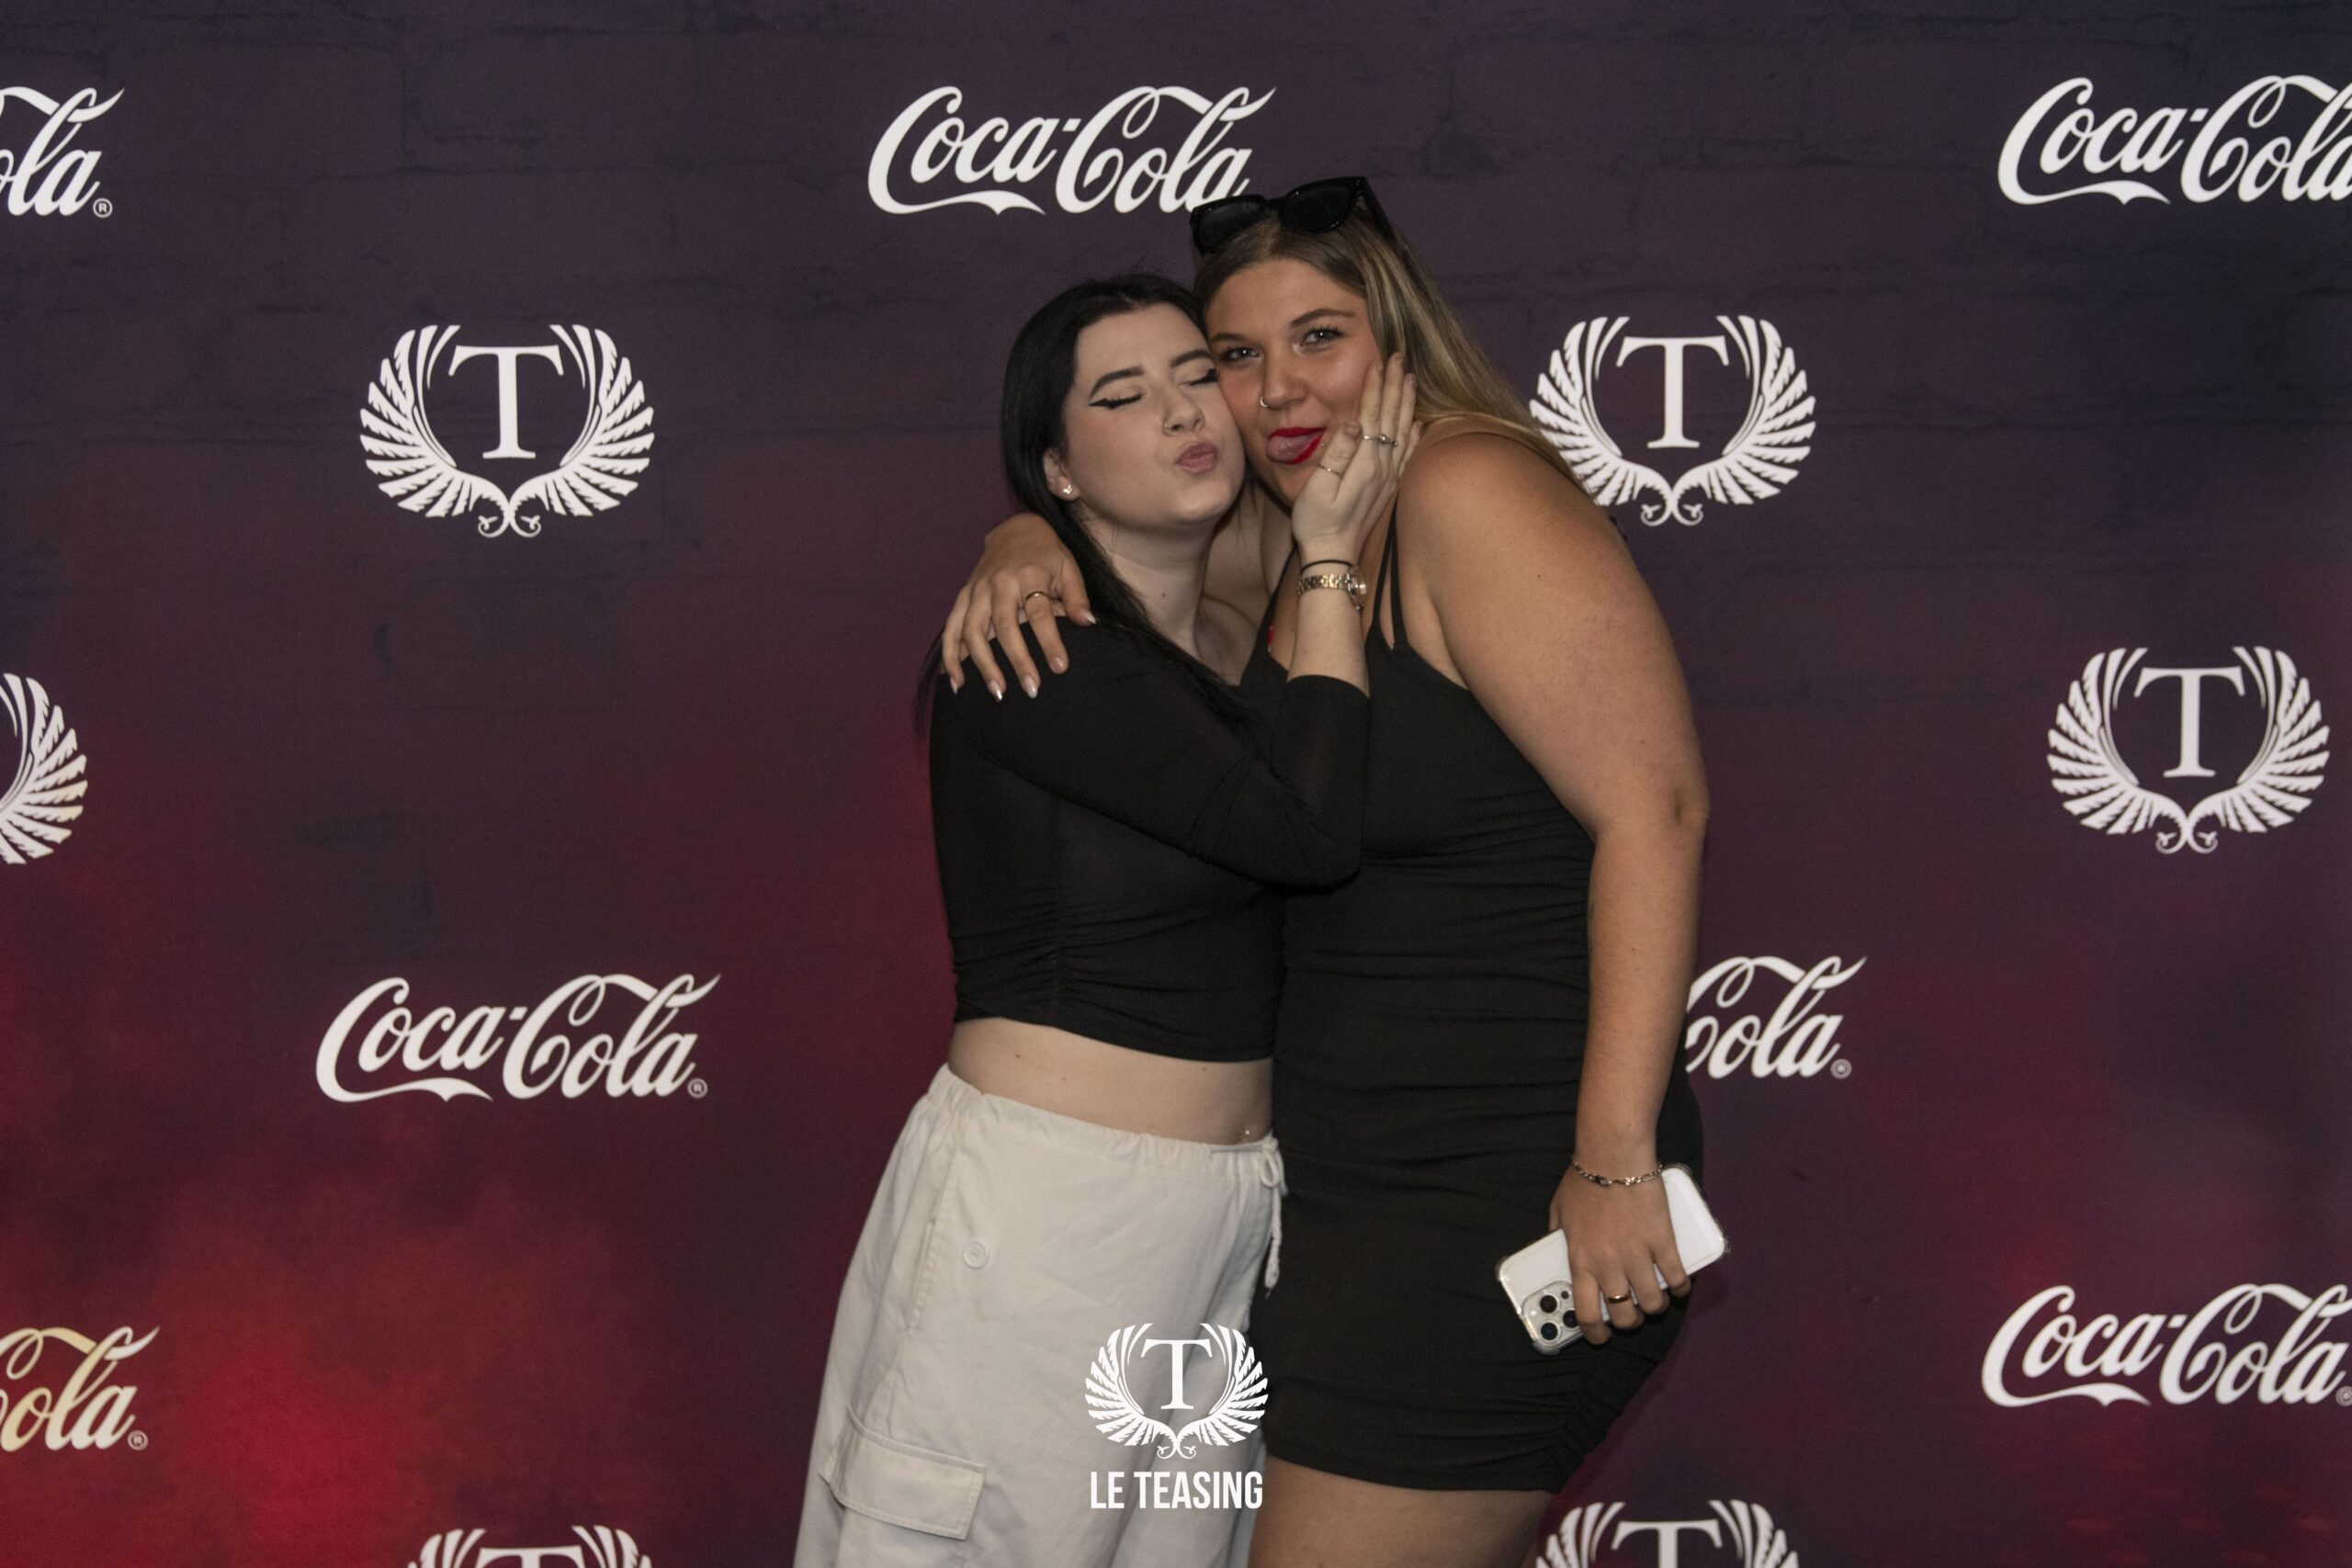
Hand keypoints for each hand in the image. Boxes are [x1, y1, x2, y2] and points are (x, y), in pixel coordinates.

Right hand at [940, 514, 1092, 698]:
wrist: (1016, 531)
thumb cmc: (1047, 555)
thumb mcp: (1069, 567)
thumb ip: (1076, 596)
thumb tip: (1088, 622)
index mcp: (1029, 573)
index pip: (1039, 611)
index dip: (1049, 640)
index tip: (1060, 667)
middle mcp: (998, 582)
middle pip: (1004, 625)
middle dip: (1017, 659)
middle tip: (1031, 689)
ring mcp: (976, 590)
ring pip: (973, 630)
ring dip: (983, 663)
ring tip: (998, 692)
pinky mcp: (963, 597)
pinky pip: (951, 629)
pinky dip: (951, 656)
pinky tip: (957, 682)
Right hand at [1289, 351, 1420, 563]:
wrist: (1333, 556)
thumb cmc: (1316, 524)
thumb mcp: (1317, 488)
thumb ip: (1336, 454)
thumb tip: (1354, 424)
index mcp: (1364, 463)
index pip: (1372, 415)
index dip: (1375, 387)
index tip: (1379, 361)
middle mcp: (1382, 468)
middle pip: (1391, 417)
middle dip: (1394, 385)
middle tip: (1399, 357)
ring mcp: (1389, 478)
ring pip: (1403, 431)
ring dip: (1406, 403)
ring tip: (1410, 378)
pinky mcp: (1389, 488)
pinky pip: (1407, 455)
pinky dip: (1414, 436)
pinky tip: (1417, 423)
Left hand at [1549, 1164, 1689, 1345]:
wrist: (1613, 1157)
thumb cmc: (1584, 1180)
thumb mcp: (1558, 1212)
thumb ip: (1558, 1236)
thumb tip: (1557, 1251)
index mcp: (1581, 1261)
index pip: (1586, 1313)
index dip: (1594, 1333)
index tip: (1600, 1336)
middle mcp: (1608, 1265)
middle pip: (1624, 1314)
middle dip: (1629, 1322)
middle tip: (1632, 1314)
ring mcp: (1638, 1256)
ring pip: (1652, 1302)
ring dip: (1655, 1306)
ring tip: (1656, 1299)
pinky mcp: (1663, 1243)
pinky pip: (1677, 1278)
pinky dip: (1680, 1287)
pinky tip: (1679, 1285)